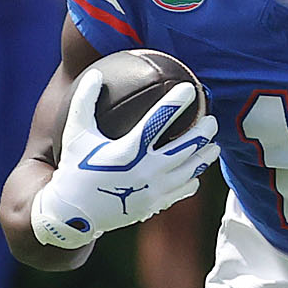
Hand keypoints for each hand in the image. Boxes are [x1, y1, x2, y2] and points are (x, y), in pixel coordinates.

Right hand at [31, 70, 219, 248]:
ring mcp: (154, 190)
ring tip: (214, 146)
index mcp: (128, 151)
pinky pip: (184, 190)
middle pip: (187, 146)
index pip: (159, 120)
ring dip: (206, 156)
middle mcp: (146, 171)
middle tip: (212, 120)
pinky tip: (194, 171)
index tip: (190, 89)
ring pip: (192, 170)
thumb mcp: (75, 134)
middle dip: (205, 130)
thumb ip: (84, 101)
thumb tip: (96, 73)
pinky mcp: (156, 205)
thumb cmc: (74, 168)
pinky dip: (193, 178)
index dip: (177, 102)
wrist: (74, 214)